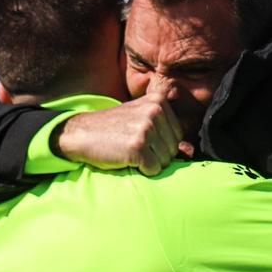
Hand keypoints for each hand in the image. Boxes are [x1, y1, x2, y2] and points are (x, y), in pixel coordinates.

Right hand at [54, 94, 183, 175]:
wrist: (81, 133)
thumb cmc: (113, 129)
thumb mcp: (140, 117)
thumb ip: (165, 129)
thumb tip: (190, 152)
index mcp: (158, 100)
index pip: (178, 135)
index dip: (161, 144)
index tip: (140, 138)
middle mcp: (155, 111)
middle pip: (174, 149)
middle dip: (157, 155)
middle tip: (134, 147)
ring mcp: (146, 128)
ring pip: (166, 161)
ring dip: (149, 163)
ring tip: (130, 152)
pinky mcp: (138, 147)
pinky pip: (154, 170)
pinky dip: (142, 171)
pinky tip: (127, 159)